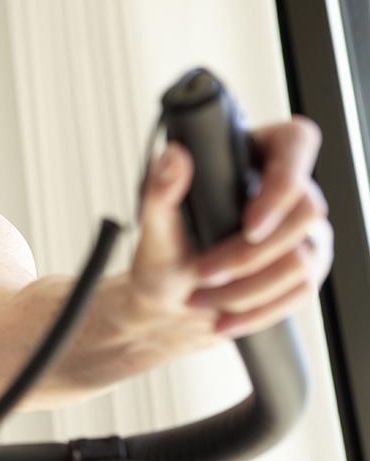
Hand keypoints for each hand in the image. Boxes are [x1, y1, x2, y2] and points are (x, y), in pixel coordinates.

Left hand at [129, 116, 332, 340]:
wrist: (170, 304)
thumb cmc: (162, 258)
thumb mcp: (153, 227)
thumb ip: (159, 191)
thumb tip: (172, 156)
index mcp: (249, 157)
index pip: (295, 143)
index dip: (282, 185)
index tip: (249, 228)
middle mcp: (284, 188)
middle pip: (305, 212)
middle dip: (247, 256)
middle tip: (203, 273)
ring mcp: (302, 228)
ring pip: (300, 259)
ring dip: (244, 289)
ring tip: (202, 296)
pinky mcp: (307, 264)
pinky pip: (300, 290)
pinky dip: (255, 310)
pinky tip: (223, 318)